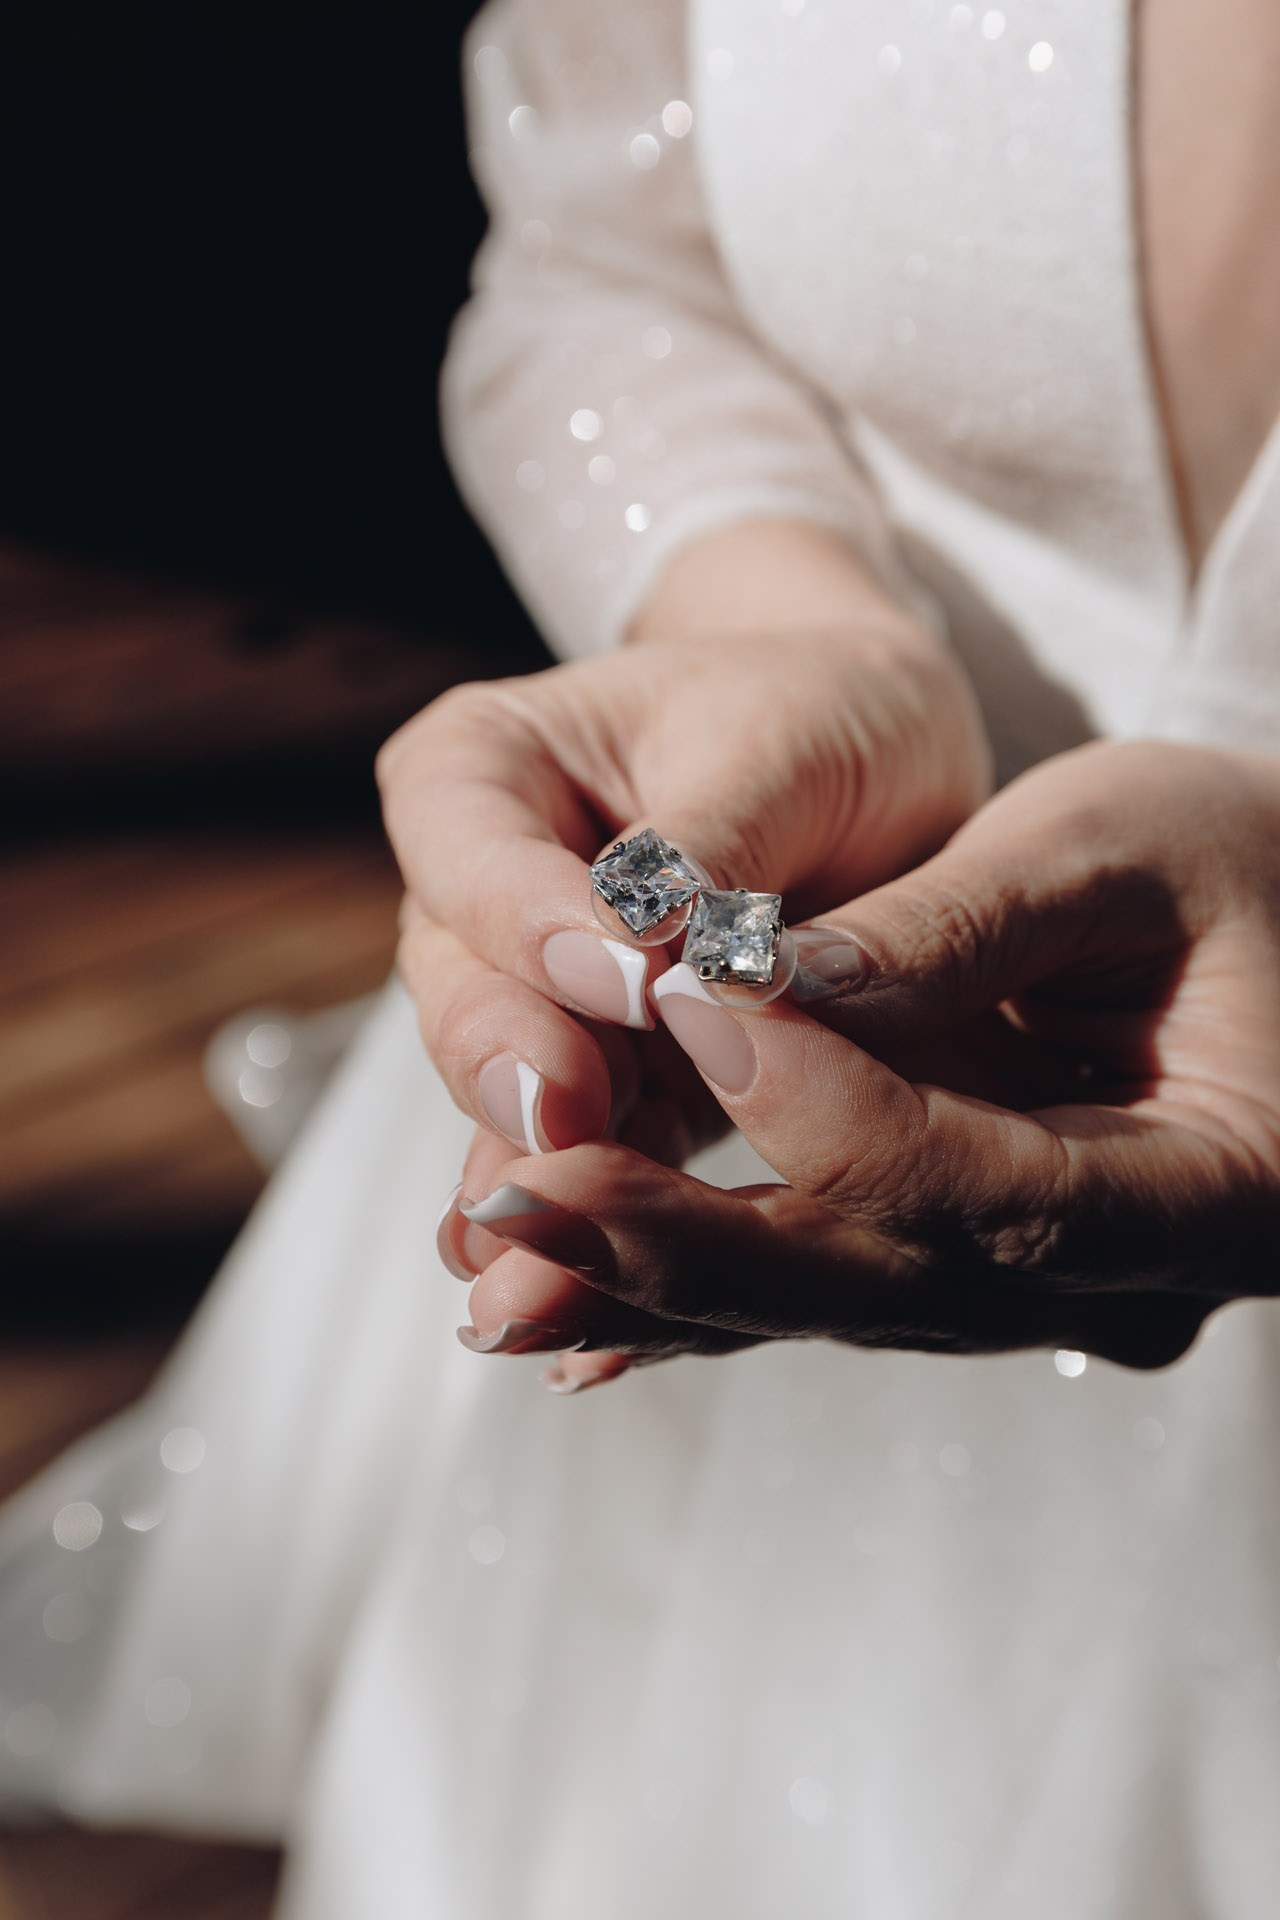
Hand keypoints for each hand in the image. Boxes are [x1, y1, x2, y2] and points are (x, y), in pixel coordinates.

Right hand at [384, 526, 988, 1177]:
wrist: (880, 763)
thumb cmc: (816, 715)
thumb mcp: (775, 746)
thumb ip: (704, 848)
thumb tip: (659, 943)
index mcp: (482, 772)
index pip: (474, 852)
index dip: (537, 925)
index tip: (627, 983)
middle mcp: (484, 898)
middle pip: (465, 989)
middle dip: (519, 1061)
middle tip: (575, 1114)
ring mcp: (537, 1004)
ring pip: (517, 1091)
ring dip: (553, 1158)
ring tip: (572, 1228)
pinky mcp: (610, 1088)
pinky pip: (589, 1155)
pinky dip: (600, 1212)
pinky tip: (595, 1284)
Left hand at [452, 741, 1279, 1385]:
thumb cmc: (1250, 857)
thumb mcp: (1126, 842)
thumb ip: (952, 923)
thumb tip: (748, 978)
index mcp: (1214, 1191)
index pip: (976, 1180)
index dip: (816, 1101)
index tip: (674, 1001)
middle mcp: (1129, 1284)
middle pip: (879, 1282)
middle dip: (682, 1246)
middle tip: (517, 1206)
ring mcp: (1054, 1297)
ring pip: (834, 1301)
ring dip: (655, 1284)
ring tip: (493, 1269)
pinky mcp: (980, 1267)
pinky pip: (831, 1284)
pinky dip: (701, 1286)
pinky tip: (566, 1299)